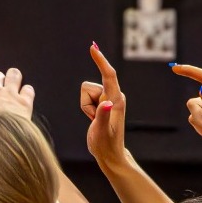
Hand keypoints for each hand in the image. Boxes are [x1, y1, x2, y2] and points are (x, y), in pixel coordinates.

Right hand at [79, 42, 127, 166]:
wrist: (109, 154)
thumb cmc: (106, 145)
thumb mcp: (101, 131)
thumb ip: (103, 116)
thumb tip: (107, 103)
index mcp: (116, 99)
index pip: (109, 74)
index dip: (100, 60)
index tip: (92, 48)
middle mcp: (114, 96)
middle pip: (89, 86)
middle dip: (85, 103)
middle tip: (93, 120)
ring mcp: (108, 99)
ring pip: (85, 92)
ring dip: (85, 107)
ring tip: (94, 121)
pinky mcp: (103, 103)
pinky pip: (86, 99)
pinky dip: (85, 109)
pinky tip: (93, 119)